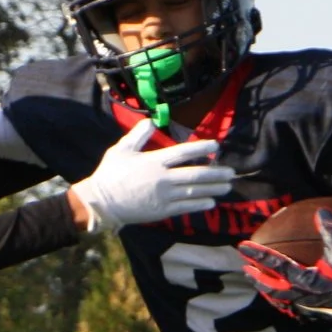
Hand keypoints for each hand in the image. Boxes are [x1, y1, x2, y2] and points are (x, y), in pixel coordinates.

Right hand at [68, 123, 232, 231]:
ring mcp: (163, 196)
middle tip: (231, 173)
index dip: (202, 148)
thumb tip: (151, 120)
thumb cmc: (110, 174)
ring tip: (226, 187)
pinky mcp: (161, 211)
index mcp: (154, 161)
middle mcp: (162, 178)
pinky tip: (211, 202)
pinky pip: (185, 207)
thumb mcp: (121, 149)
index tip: (216, 147)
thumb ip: (138, 134)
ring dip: (213, 189)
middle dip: (216, 174)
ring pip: (194, 191)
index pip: (183, 152)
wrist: (101, 203)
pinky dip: (200, 204)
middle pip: (196, 174)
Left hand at [238, 209, 331, 331]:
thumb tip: (322, 211)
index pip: (274, 264)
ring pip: (279, 301)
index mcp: (304, 279)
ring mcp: (305, 309)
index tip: (242, 247)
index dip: (257, 255)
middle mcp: (300, 296)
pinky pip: (292, 311)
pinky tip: (284, 300)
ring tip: (260, 284)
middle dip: (256, 277)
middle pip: (270, 287)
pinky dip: (283, 303)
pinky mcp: (313, 318)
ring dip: (268, 291)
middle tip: (245, 269)